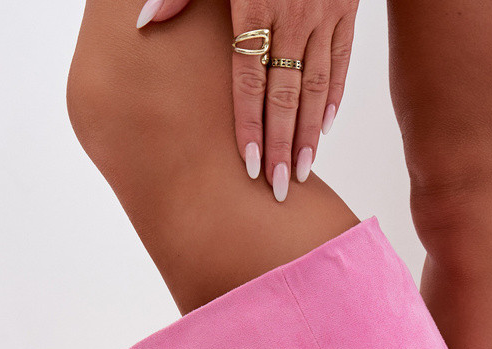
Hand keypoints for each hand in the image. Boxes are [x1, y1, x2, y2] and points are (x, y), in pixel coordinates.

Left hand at [136, 1, 358, 199]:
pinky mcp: (347, 9)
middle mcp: (294, 15)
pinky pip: (341, 62)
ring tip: (303, 173)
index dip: (250, 125)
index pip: (251, 78)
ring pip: (317, 85)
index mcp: (257, 4)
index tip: (250, 165)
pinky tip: (324, 128)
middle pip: (286, 93)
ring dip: (310, 133)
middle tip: (280, 187)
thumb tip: (145, 21)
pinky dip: (334, 97)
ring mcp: (325, 14)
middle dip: (284, 145)